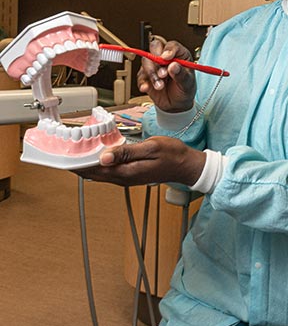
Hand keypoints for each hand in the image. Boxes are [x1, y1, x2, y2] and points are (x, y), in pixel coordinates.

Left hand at [73, 136, 205, 186]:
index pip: (93, 169)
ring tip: (75, 150)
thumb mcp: (152, 147)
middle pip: (91, 173)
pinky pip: (106, 171)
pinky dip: (97, 163)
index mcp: (126, 172)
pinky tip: (95, 154)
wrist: (186, 166)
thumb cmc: (172, 155)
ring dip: (86, 163)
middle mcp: (123, 178)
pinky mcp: (129, 175)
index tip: (64, 152)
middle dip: (77, 163)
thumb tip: (104, 156)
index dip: (76, 162)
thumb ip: (127, 152)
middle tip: (64, 148)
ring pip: (98, 173)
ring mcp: (125, 178)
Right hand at [137, 38, 195, 112]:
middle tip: (163, 73)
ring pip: (146, 61)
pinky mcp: (145, 76)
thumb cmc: (185, 89)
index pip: (172, 45)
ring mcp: (154, 66)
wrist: (177, 104)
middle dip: (156, 59)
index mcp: (179, 55)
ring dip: (152, 74)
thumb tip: (173, 66)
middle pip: (155, 48)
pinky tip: (147, 88)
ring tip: (160, 86)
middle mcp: (165, 58)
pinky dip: (143, 82)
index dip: (168, 50)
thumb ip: (181, 74)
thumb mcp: (188, 83)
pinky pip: (140, 76)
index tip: (167, 58)